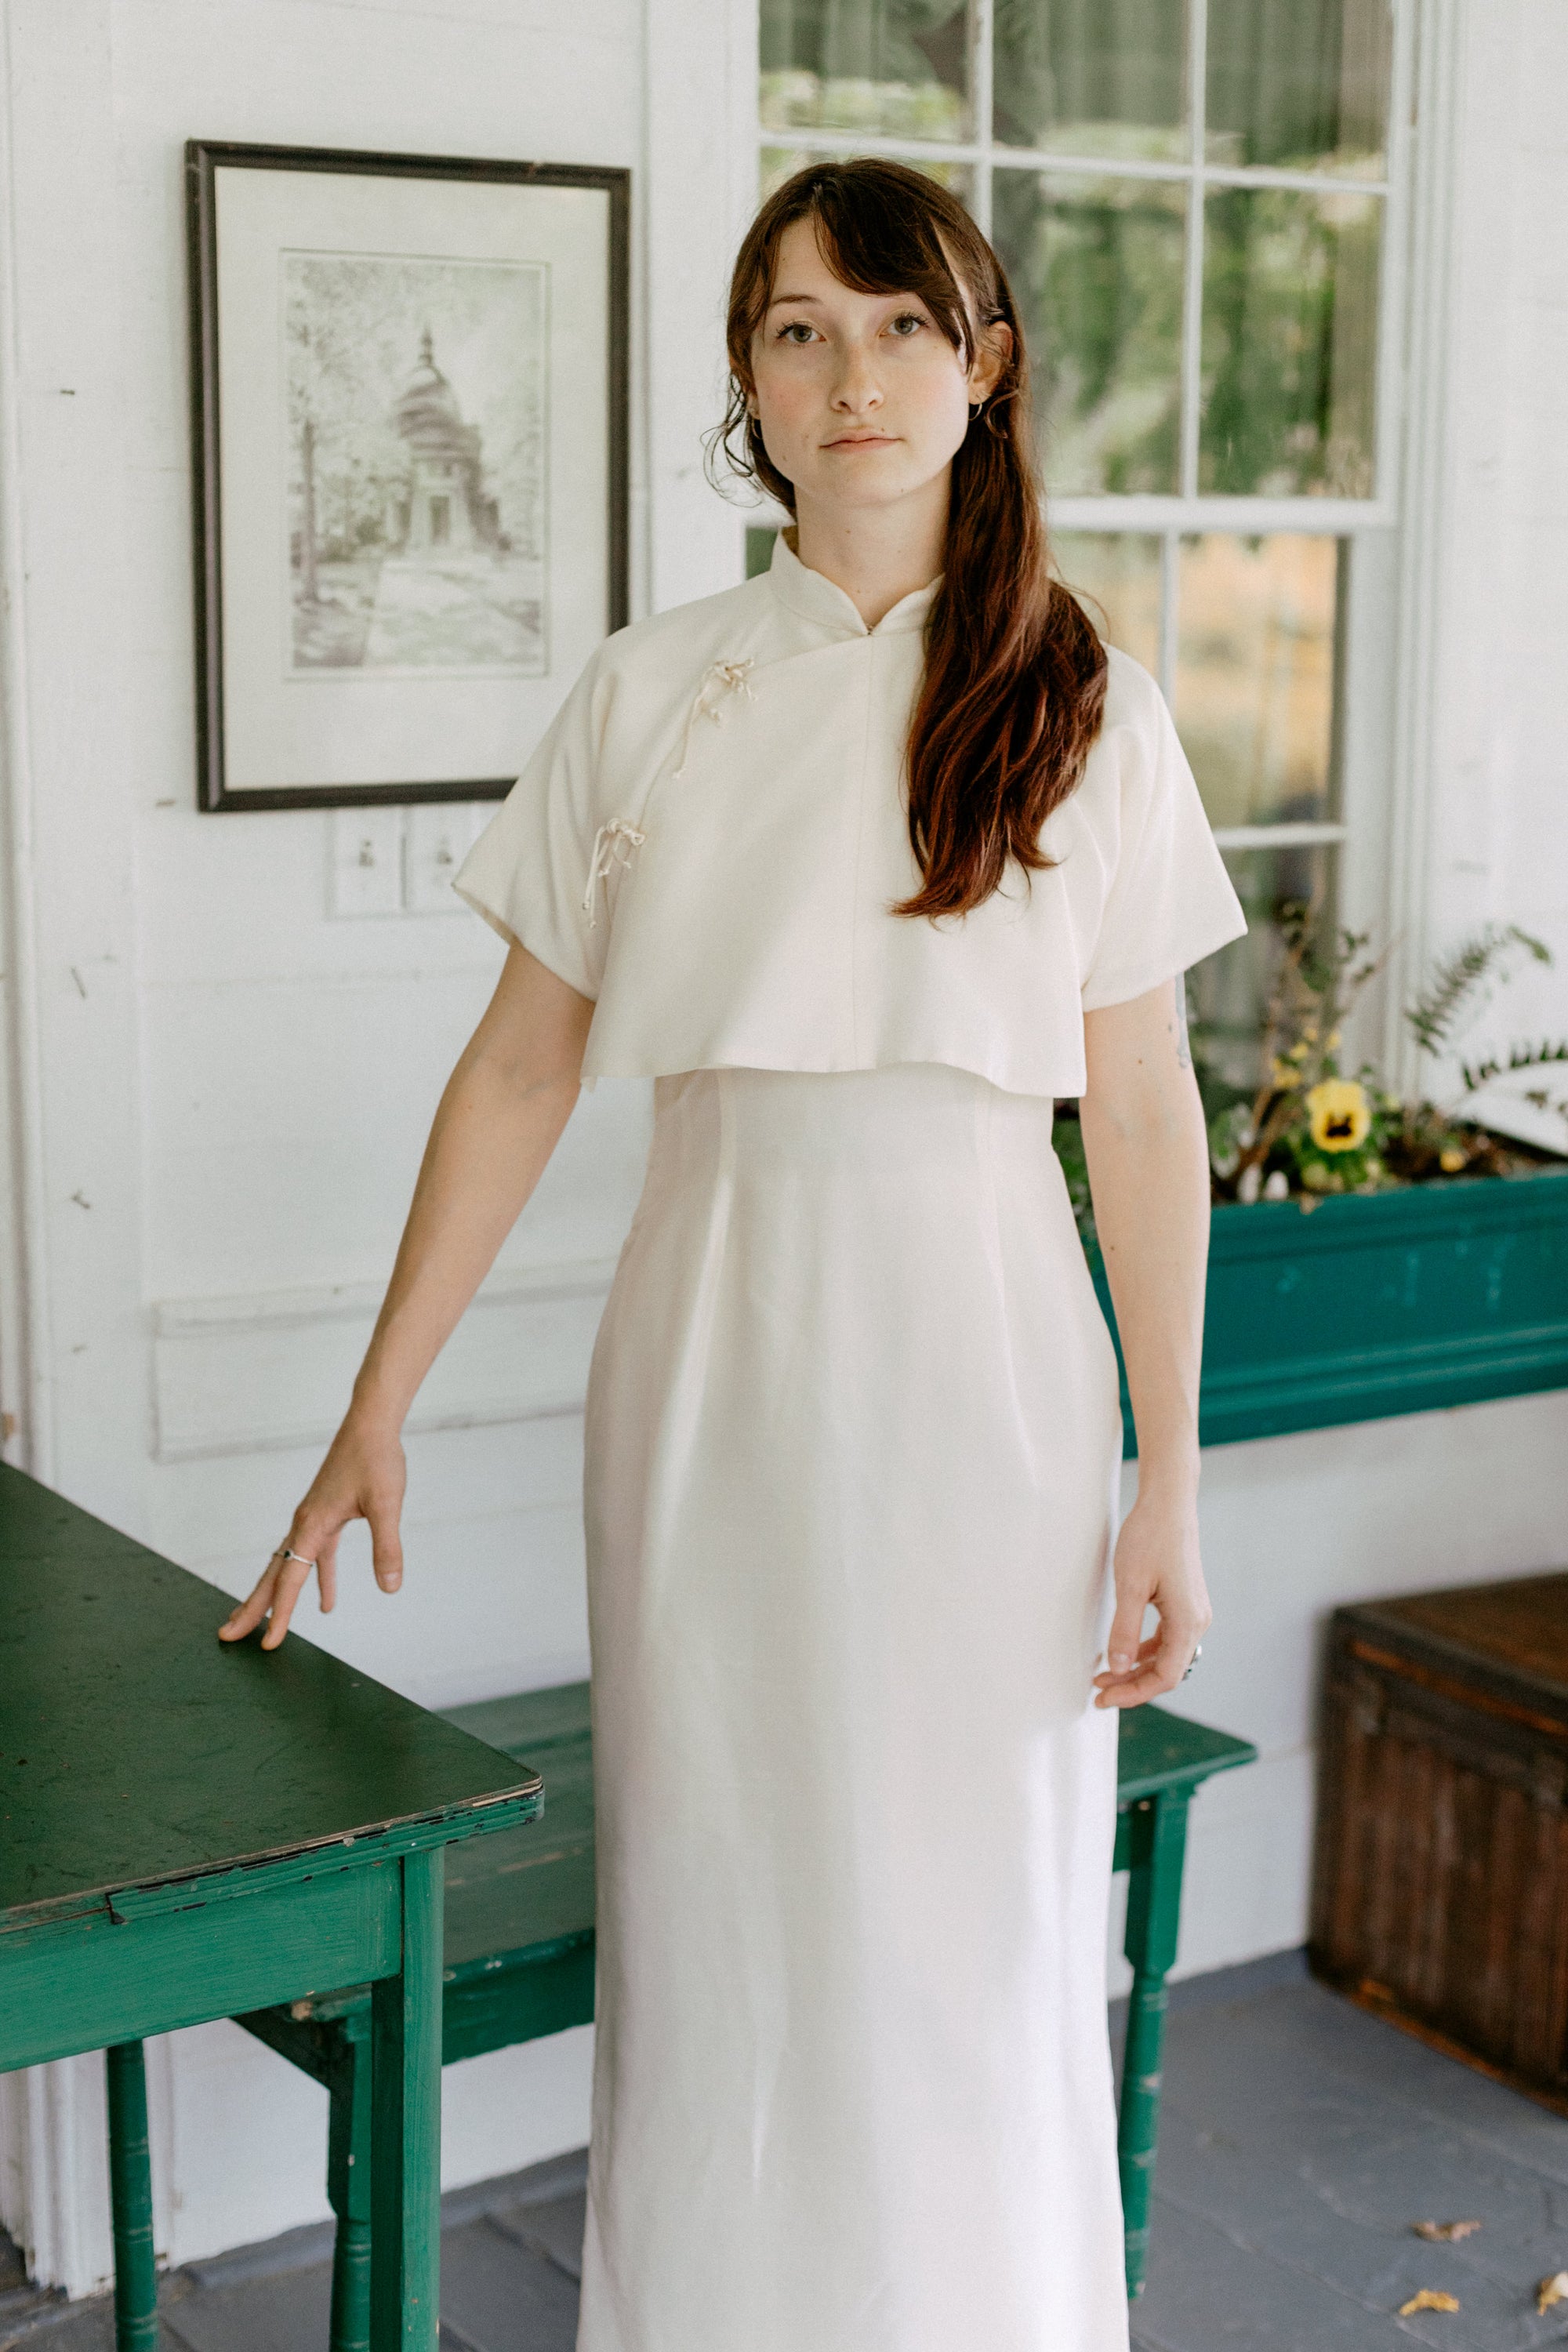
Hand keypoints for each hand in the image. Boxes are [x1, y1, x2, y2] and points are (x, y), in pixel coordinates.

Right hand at [218, 1413, 407, 1651]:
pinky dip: (318, 1579)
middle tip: (228, 1636)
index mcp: (311, 1525)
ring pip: (288, 1566)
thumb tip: (390, 1588)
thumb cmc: (376, 1459)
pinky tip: (326, 1602)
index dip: (281, 1614)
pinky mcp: (326, 1515)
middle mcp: (304, 1524)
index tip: (268, 1643)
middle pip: (273, 1575)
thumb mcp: (386, 1504)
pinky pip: (314, 1556)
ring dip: (277, 1596)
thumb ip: (387, 1547)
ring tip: (264, 1624)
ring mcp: (312, 1520)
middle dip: (252, 1608)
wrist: (370, 1424)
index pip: (291, 1580)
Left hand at [1091, 1487, 1210, 1708]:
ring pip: (1166, 1655)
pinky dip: (1143, 1649)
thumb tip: (1117, 1668)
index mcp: (1188, 1622)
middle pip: (1167, 1670)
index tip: (1104, 1698)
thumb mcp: (1130, 1586)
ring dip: (1136, 1667)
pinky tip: (1121, 1650)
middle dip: (1132, 1684)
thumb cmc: (1149, 1538)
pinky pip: (1166, 1637)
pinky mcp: (1185, 1601)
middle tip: (1098, 1692)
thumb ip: (1125, 1630)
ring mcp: (1193, 1611)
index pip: (1165, 1677)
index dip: (1134, 1693)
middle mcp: (1198, 1621)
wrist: (1168, 1503)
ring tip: (1104, 1675)